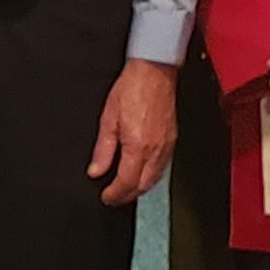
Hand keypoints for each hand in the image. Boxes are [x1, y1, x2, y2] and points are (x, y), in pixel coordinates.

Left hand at [87, 58, 176, 206]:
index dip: (115, 194)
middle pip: (143, 186)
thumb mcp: (108, 118)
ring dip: (140, 187)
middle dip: (127, 195)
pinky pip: (162, 167)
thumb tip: (96, 170)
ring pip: (155, 179)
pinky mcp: (172, 139)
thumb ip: (103, 149)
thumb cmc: (132, 88)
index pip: (127, 182)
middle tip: (114, 197)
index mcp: (138, 146)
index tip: (106, 197)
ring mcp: (167, 145)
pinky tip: (142, 173)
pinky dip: (151, 176)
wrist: (154, 71)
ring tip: (126, 189)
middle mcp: (155, 149)